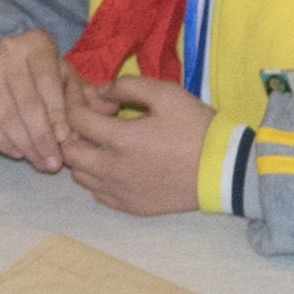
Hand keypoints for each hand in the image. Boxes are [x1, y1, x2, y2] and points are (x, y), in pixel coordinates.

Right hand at [0, 31, 82, 170]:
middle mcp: (7, 52)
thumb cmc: (38, 72)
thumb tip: (109, 108)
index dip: (57, 113)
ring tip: (39, 163)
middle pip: (27, 104)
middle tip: (54, 164)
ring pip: (6, 116)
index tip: (65, 139)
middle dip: (42, 138)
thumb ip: (84, 94)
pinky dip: (1, 141)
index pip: (47, 82)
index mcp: (37, 45)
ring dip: (24, 145)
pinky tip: (16, 153)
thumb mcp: (63, 75)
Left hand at [60, 73, 210, 218]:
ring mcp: (120, 193)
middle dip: (74, 131)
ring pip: (80, 176)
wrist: (225, 170)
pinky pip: (98, 194)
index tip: (85, 96)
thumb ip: (127, 86)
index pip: (75, 119)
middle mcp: (112, 170)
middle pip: (69, 151)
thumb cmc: (197, 128)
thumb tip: (98, 91)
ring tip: (104, 143)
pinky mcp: (131, 207)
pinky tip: (117, 165)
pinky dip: (98, 178)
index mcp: (120, 140)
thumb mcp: (166, 94)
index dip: (74, 101)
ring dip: (84, 156)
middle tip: (93, 120)